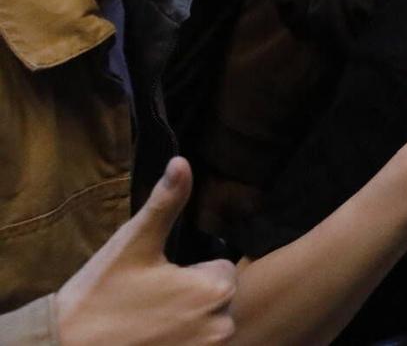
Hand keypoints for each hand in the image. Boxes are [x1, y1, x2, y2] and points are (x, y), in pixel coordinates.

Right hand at [53, 157, 236, 345]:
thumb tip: (182, 162)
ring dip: (185, 324)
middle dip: (188, 298)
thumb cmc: (100, 295)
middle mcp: (221, 324)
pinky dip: (178, 343)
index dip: (188, 274)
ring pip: (207, 325)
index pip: (220, 269)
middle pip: (216, 299)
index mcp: (215, 289)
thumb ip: (166, 202)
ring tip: (145, 324)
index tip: (155, 283)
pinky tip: (150, 341)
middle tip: (147, 304)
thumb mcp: (134, 243)